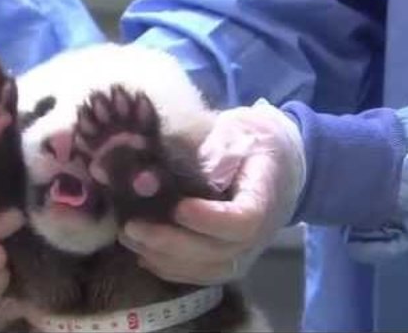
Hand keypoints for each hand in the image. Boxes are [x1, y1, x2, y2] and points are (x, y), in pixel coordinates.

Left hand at [119, 99, 305, 284]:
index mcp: (265, 195)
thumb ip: (207, 154)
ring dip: (164, 258)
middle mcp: (260, 232)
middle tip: (132, 227)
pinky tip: (142, 253)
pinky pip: (202, 274)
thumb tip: (159, 176)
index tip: (178, 207)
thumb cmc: (252, 141)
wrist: (277, 160)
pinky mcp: (229, 258)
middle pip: (219, 252)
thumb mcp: (235, 132)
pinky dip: (170, 268)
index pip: (243, 221)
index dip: (209, 220)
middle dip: (171, 243)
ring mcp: (246, 250)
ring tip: (130, 238)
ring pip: (207, 269)